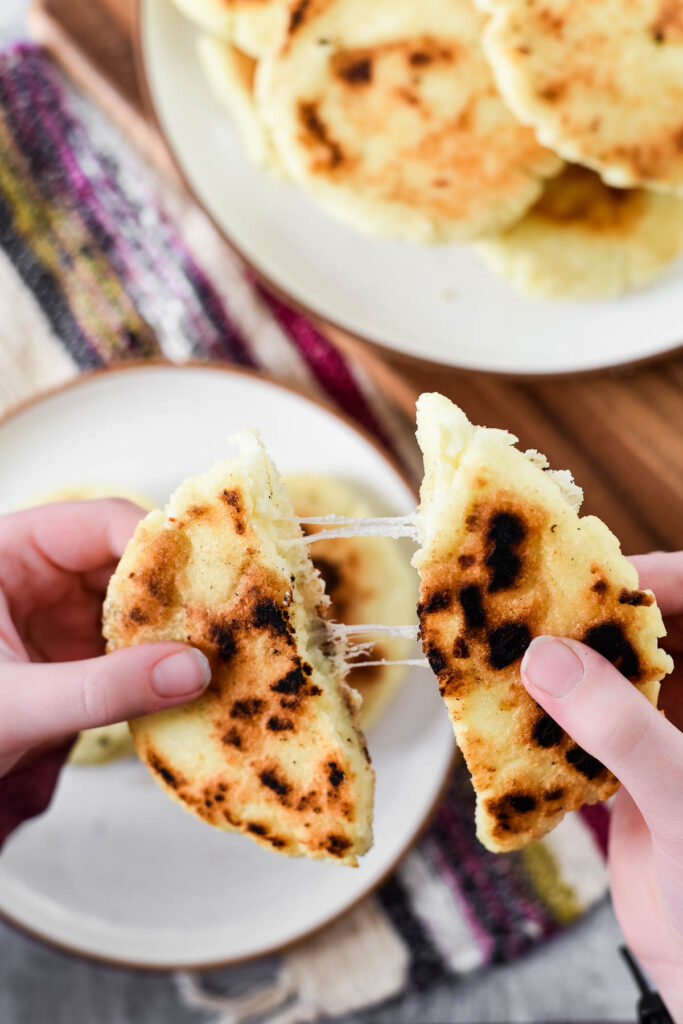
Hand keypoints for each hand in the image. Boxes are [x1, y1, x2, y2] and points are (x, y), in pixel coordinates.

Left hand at [0, 500, 210, 781]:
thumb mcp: (14, 704)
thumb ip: (100, 690)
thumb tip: (190, 672)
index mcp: (11, 551)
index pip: (100, 525)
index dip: (159, 548)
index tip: (211, 579)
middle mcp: (42, 572)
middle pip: (129, 560)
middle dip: (177, 591)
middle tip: (226, 622)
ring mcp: (61, 612)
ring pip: (138, 603)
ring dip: (175, 630)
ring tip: (220, 652)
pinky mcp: (76, 652)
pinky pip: (132, 645)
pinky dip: (161, 663)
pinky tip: (191, 680)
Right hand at [521, 551, 682, 1021]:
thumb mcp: (681, 798)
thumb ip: (620, 727)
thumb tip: (545, 659)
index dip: (649, 577)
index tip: (586, 575)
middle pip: (640, 634)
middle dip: (583, 618)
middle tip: (523, 605)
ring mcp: (661, 740)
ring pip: (605, 679)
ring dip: (555, 668)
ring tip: (499, 649)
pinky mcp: (627, 776)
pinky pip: (580, 730)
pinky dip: (544, 721)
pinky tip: (506, 716)